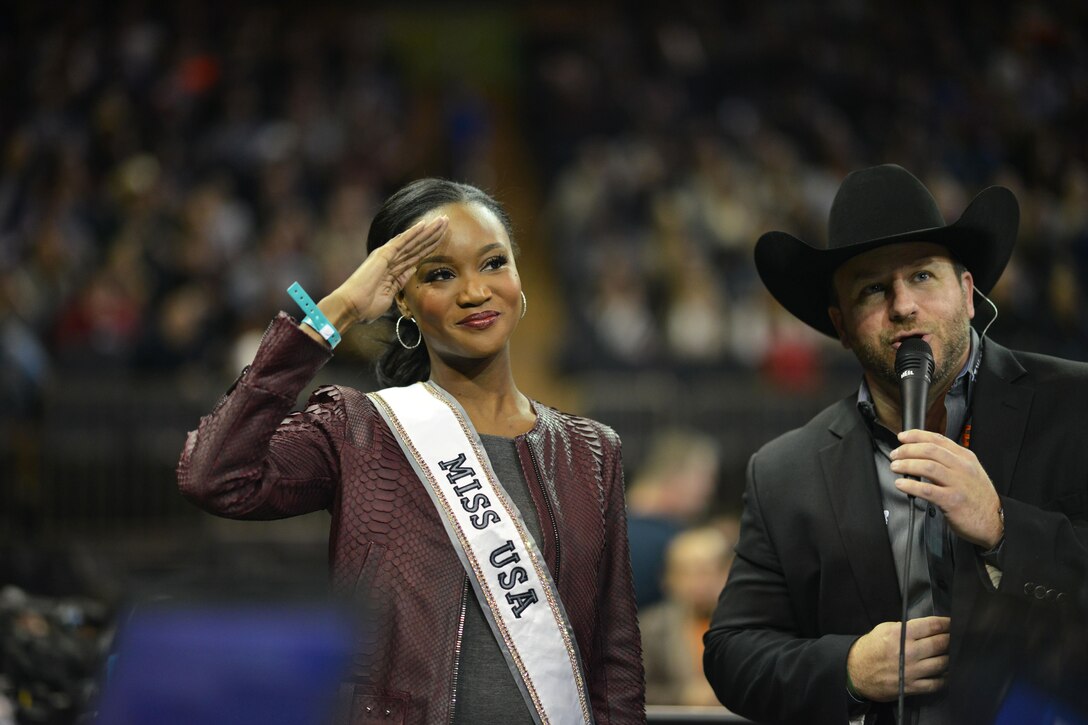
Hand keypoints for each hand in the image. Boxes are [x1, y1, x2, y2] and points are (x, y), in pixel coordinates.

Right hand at [321, 216, 448, 328]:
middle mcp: (391, 259)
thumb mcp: (389, 295)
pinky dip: (412, 233)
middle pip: (417, 245)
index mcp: (394, 270)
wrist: (351, 307)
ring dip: (428, 230)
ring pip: (413, 241)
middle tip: (446, 221)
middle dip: (433, 234)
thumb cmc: (366, 307)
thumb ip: (399, 282)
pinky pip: (401, 242)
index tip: (443, 238)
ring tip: (442, 220)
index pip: (417, 255)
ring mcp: (387, 256)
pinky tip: (424, 225)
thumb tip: (410, 272)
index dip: (430, 246)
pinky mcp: (383, 255)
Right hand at [847, 616, 949, 701]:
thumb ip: (905, 627)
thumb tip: (927, 628)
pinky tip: (945, 673)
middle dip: (951, 639)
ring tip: (951, 654)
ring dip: (949, 657)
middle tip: (955, 637)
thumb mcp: (883, 629)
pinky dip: (944, 678)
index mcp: (900, 634)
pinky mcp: (912, 686)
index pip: (932, 626)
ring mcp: (912, 671)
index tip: (952, 623)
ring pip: (942, 663)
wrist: (855, 671)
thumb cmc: (870, 647)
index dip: (946, 623)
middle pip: (940, 643)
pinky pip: (936, 683)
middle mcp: (908, 652)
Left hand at [890, 429, 1002, 547]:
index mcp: (965, 457)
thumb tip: (922, 453)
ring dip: (907, 465)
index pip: (938, 439)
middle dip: (907, 450)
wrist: (994, 522)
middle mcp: (962, 467)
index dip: (916, 436)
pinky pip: (927, 490)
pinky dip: (911, 485)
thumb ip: (950, 461)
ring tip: (895, 467)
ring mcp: (958, 484)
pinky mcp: (953, 501)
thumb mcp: (969, 472)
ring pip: (928, 466)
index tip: (902, 437)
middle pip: (930, 450)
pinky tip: (901, 484)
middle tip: (895, 455)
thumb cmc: (977, 497)